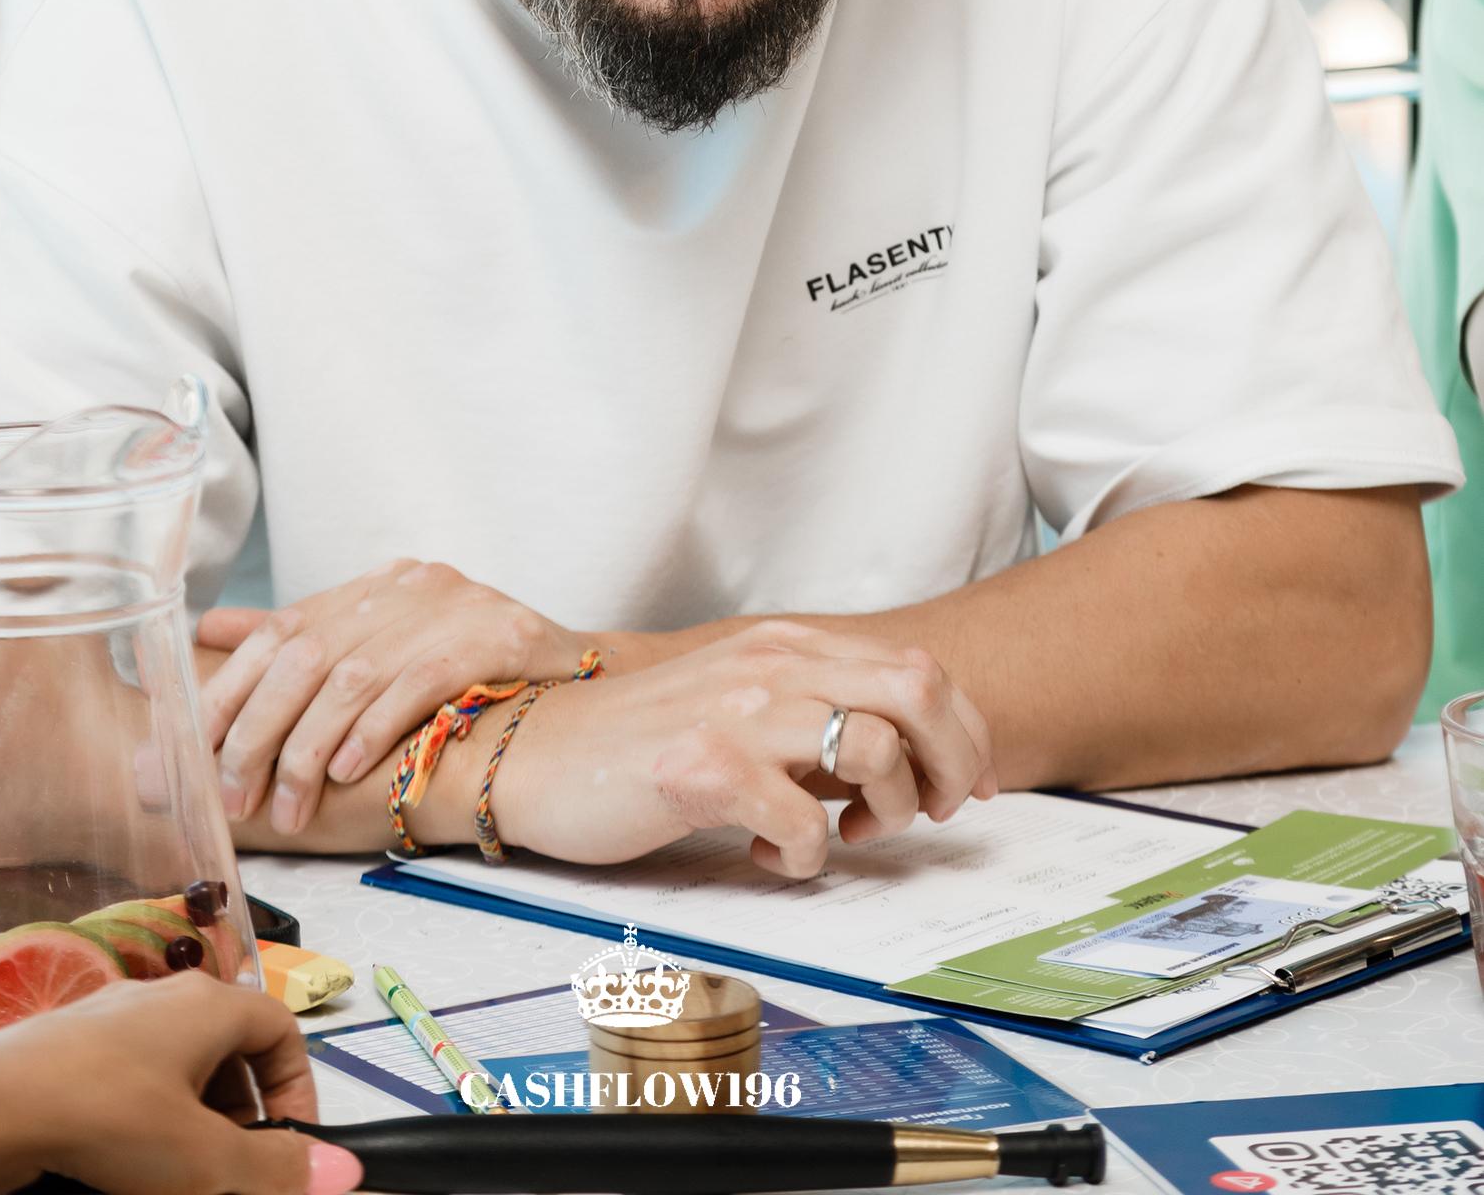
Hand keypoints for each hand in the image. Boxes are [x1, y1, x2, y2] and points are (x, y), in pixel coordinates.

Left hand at [0, 971, 359, 1194]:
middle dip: (243, 1116)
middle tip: (231, 1173)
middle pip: (230, 1050)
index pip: (281, 1029)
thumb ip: (276, 1169)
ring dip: (194, 1124)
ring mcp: (111, 1018)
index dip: (297, 1090)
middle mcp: (165, 996)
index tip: (290, 1152)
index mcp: (210, 1003)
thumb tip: (348, 1173)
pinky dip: (145, 1121)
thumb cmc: (111, 1120)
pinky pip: (130, 1080)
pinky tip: (124, 1164)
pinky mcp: (67, 1048)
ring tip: (179, 1174)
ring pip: (177, 1069)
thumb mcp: (204, 1159)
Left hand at [197, 559, 589, 835]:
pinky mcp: (497, 637)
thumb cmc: (476, 674)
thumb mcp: (387, 646)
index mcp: (380, 585)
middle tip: (233, 796)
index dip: (232, 688)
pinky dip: (373, 730)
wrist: (582, 679)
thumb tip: (213, 630)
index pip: (283, 628)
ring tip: (287, 807)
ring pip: (354, 674)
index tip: (192, 752)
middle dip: (258, 731)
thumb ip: (306, 639)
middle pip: (307, 653)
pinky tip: (346, 771)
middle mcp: (411, 586)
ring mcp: (456, 606)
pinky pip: (418, 683)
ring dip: (308, 749)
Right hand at [483, 619, 995, 877]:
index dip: (965, 733)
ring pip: (876, 751)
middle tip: (928, 814)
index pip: (920, 668)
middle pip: (921, 689)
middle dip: (951, 762)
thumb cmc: (646, 741)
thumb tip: (908, 759)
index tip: (965, 788)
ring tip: (838, 833)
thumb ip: (817, 712)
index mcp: (789, 645)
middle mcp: (773, 663)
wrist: (537, 754)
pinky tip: (770, 857)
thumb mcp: (745, 703)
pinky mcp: (705, 768)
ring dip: (883, 812)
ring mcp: (740, 711)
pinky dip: (808, 857)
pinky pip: (806, 825)